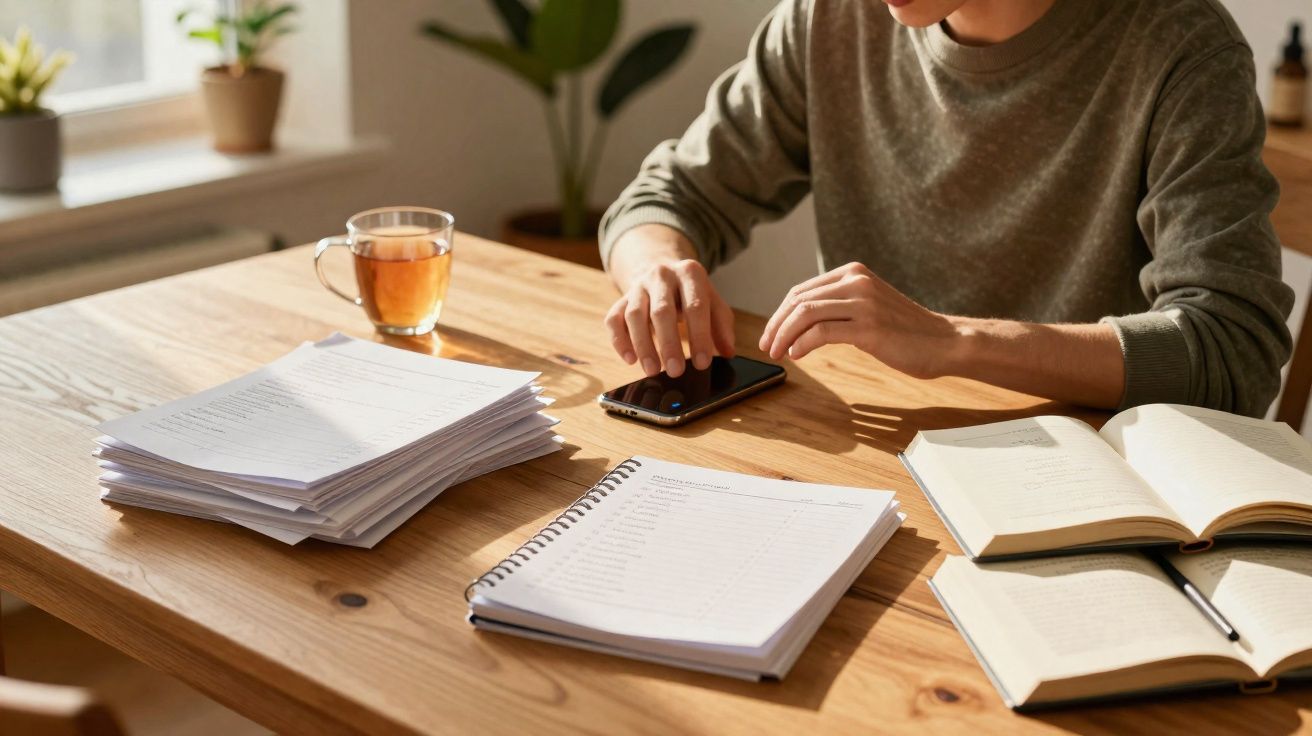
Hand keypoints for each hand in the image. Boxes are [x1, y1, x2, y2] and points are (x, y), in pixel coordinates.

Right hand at [605, 258, 735, 377]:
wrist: (661, 268)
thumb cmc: (691, 293)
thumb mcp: (712, 301)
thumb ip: (721, 325)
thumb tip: (729, 352)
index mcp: (689, 273)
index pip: (695, 306)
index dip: (700, 336)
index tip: (703, 363)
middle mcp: (661, 275)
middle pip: (662, 311)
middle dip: (669, 344)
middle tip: (676, 371)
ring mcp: (638, 286)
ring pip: (634, 315)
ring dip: (643, 345)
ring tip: (653, 370)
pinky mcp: (621, 299)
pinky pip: (613, 319)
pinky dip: (619, 341)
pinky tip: (630, 359)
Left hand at [759, 262, 959, 377]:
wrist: (944, 342)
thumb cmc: (906, 330)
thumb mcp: (869, 305)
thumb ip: (840, 304)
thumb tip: (801, 320)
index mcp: (854, 272)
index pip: (802, 290)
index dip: (779, 313)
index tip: (770, 333)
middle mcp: (857, 281)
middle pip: (798, 300)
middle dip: (775, 325)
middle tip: (766, 345)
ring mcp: (864, 302)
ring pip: (806, 314)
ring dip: (784, 335)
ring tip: (776, 353)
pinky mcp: (869, 327)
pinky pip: (822, 332)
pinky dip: (802, 344)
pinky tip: (796, 354)